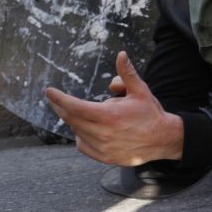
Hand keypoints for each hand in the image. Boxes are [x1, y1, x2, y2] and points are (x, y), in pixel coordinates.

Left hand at [46, 51, 183, 165]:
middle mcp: (102, 132)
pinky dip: (80, 137)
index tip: (49, 91)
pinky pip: (83, 146)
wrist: (163, 139)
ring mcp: (103, 147)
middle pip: (72, 119)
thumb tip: (121, 54)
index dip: (59, 98)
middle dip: (62, 108)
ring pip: (77, 132)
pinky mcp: (105, 157)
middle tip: (57, 100)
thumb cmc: (151, 113)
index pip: (75, 106)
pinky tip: (86, 130)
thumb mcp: (140, 90)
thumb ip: (127, 73)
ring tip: (78, 113)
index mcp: (108, 115)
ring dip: (74, 121)